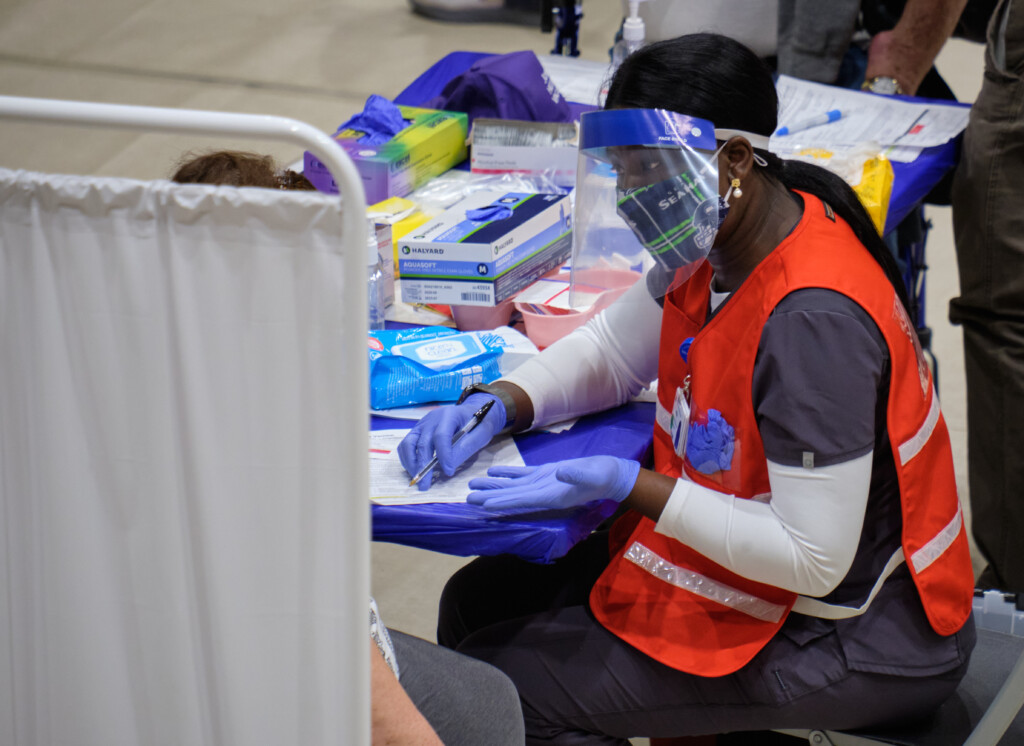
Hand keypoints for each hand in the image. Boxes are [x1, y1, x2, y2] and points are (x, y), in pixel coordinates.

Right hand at [397, 393, 505, 489]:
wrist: (471, 412)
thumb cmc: (477, 425)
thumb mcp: (480, 435)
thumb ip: (465, 449)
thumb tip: (448, 468)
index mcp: (449, 415)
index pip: (441, 436)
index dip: (443, 455)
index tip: (448, 472)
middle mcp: (432, 418)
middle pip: (422, 442)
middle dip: (423, 466)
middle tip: (425, 485)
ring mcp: (422, 424)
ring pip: (408, 444)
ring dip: (411, 464)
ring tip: (418, 479)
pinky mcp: (416, 431)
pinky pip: (406, 445)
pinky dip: (408, 459)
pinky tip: (415, 470)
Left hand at [467, 455, 640, 510]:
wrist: (611, 474)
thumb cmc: (603, 476)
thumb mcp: (591, 475)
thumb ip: (576, 475)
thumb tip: (560, 473)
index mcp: (551, 496)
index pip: (522, 500)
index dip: (503, 502)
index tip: (484, 505)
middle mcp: (542, 493)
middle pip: (511, 496)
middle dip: (490, 497)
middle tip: (467, 498)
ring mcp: (542, 484)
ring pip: (512, 486)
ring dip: (493, 485)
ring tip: (473, 484)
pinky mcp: (546, 474)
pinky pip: (522, 475)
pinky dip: (507, 473)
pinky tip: (493, 472)